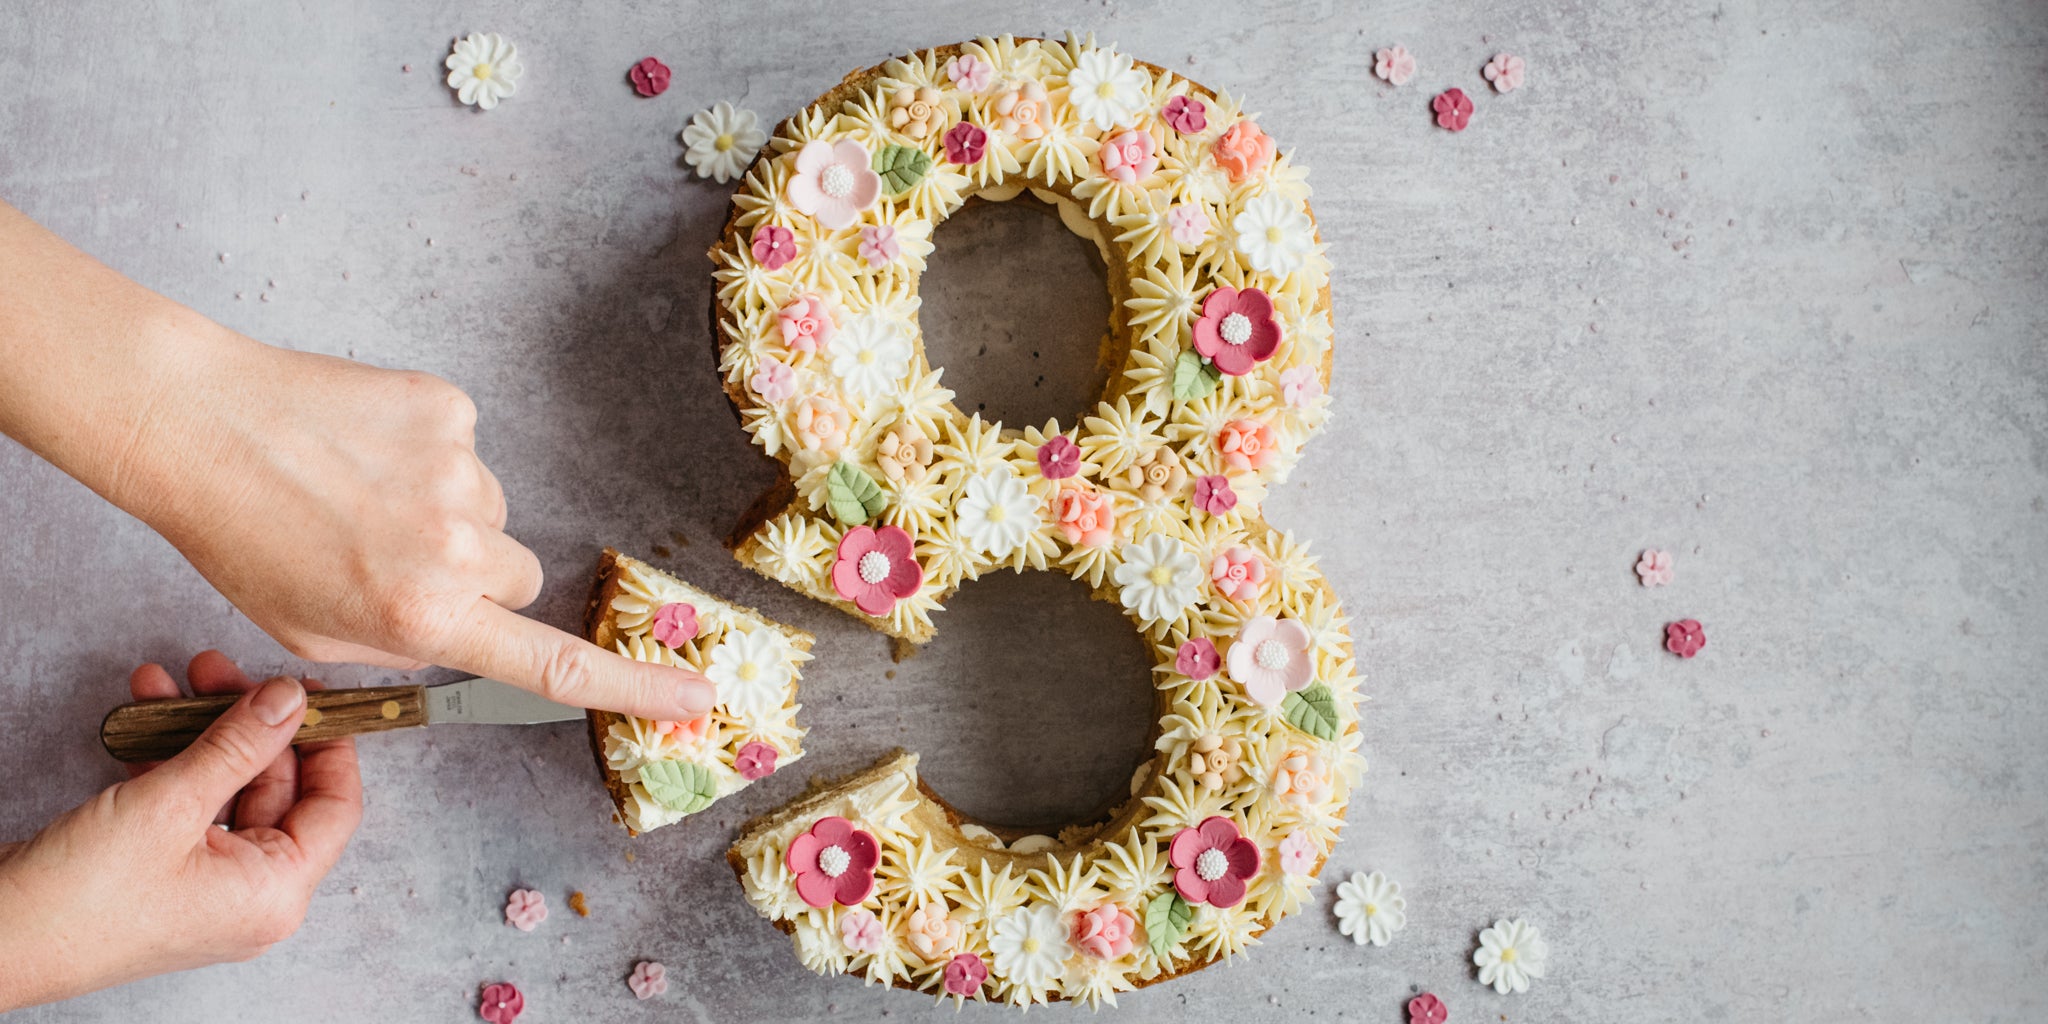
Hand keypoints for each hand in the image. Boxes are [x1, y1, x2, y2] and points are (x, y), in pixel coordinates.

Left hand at [0, 201, 713, 721]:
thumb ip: (404, 644)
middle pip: (518, 576)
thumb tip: (457, 624)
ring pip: (490, 510)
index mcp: (422, 616)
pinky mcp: (450, 407)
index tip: (694, 693)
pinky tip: (362, 447)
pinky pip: (466, 444)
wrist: (198, 424)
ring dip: (443, 512)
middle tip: (392, 557)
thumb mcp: (314, 635)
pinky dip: (425, 449)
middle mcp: (456, 547)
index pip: (552, 664)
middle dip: (475, 577)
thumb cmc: (242, 538)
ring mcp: (460, 470)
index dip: (632, 686)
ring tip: (360, 494)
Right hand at [0, 653, 359, 1010]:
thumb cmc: (79, 899)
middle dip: (248, 723)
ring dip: (201, 732)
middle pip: (278, 789)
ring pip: (225, 790)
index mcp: (275, 892)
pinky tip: (141, 715)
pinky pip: (186, 806)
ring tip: (175, 678)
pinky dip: (169, 759)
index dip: (328, 743)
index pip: (335, 806)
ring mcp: (206, 886)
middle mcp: (250, 895)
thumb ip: (238, 745)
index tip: (308, 692)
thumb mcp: (169, 804)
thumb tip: (290, 700)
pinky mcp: (163, 874)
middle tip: (220, 670)